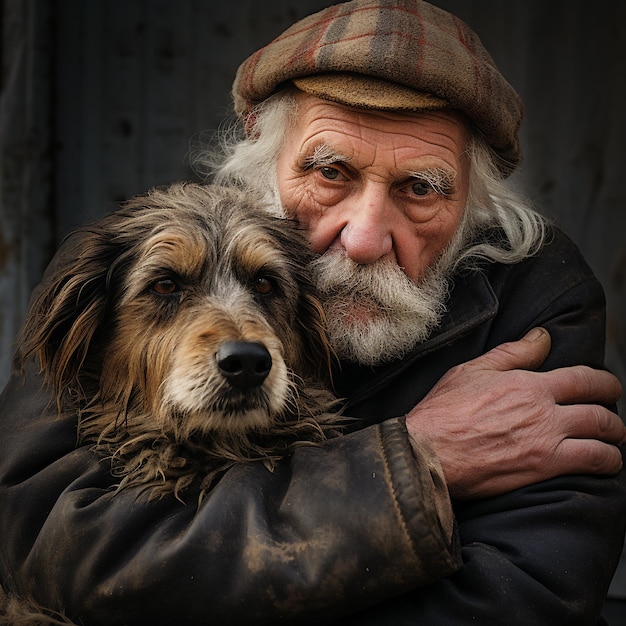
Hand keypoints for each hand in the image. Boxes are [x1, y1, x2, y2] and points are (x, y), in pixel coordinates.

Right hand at [406, 327, 624, 498]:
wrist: (429, 451)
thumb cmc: (444, 411)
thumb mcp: (472, 371)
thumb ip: (513, 354)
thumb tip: (542, 337)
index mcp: (529, 385)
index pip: (583, 379)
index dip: (604, 382)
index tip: (608, 387)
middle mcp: (544, 412)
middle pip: (599, 411)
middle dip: (613, 414)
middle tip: (613, 418)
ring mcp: (546, 442)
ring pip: (602, 440)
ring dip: (614, 441)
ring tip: (612, 443)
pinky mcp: (542, 469)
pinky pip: (591, 464)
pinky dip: (606, 464)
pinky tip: (603, 464)